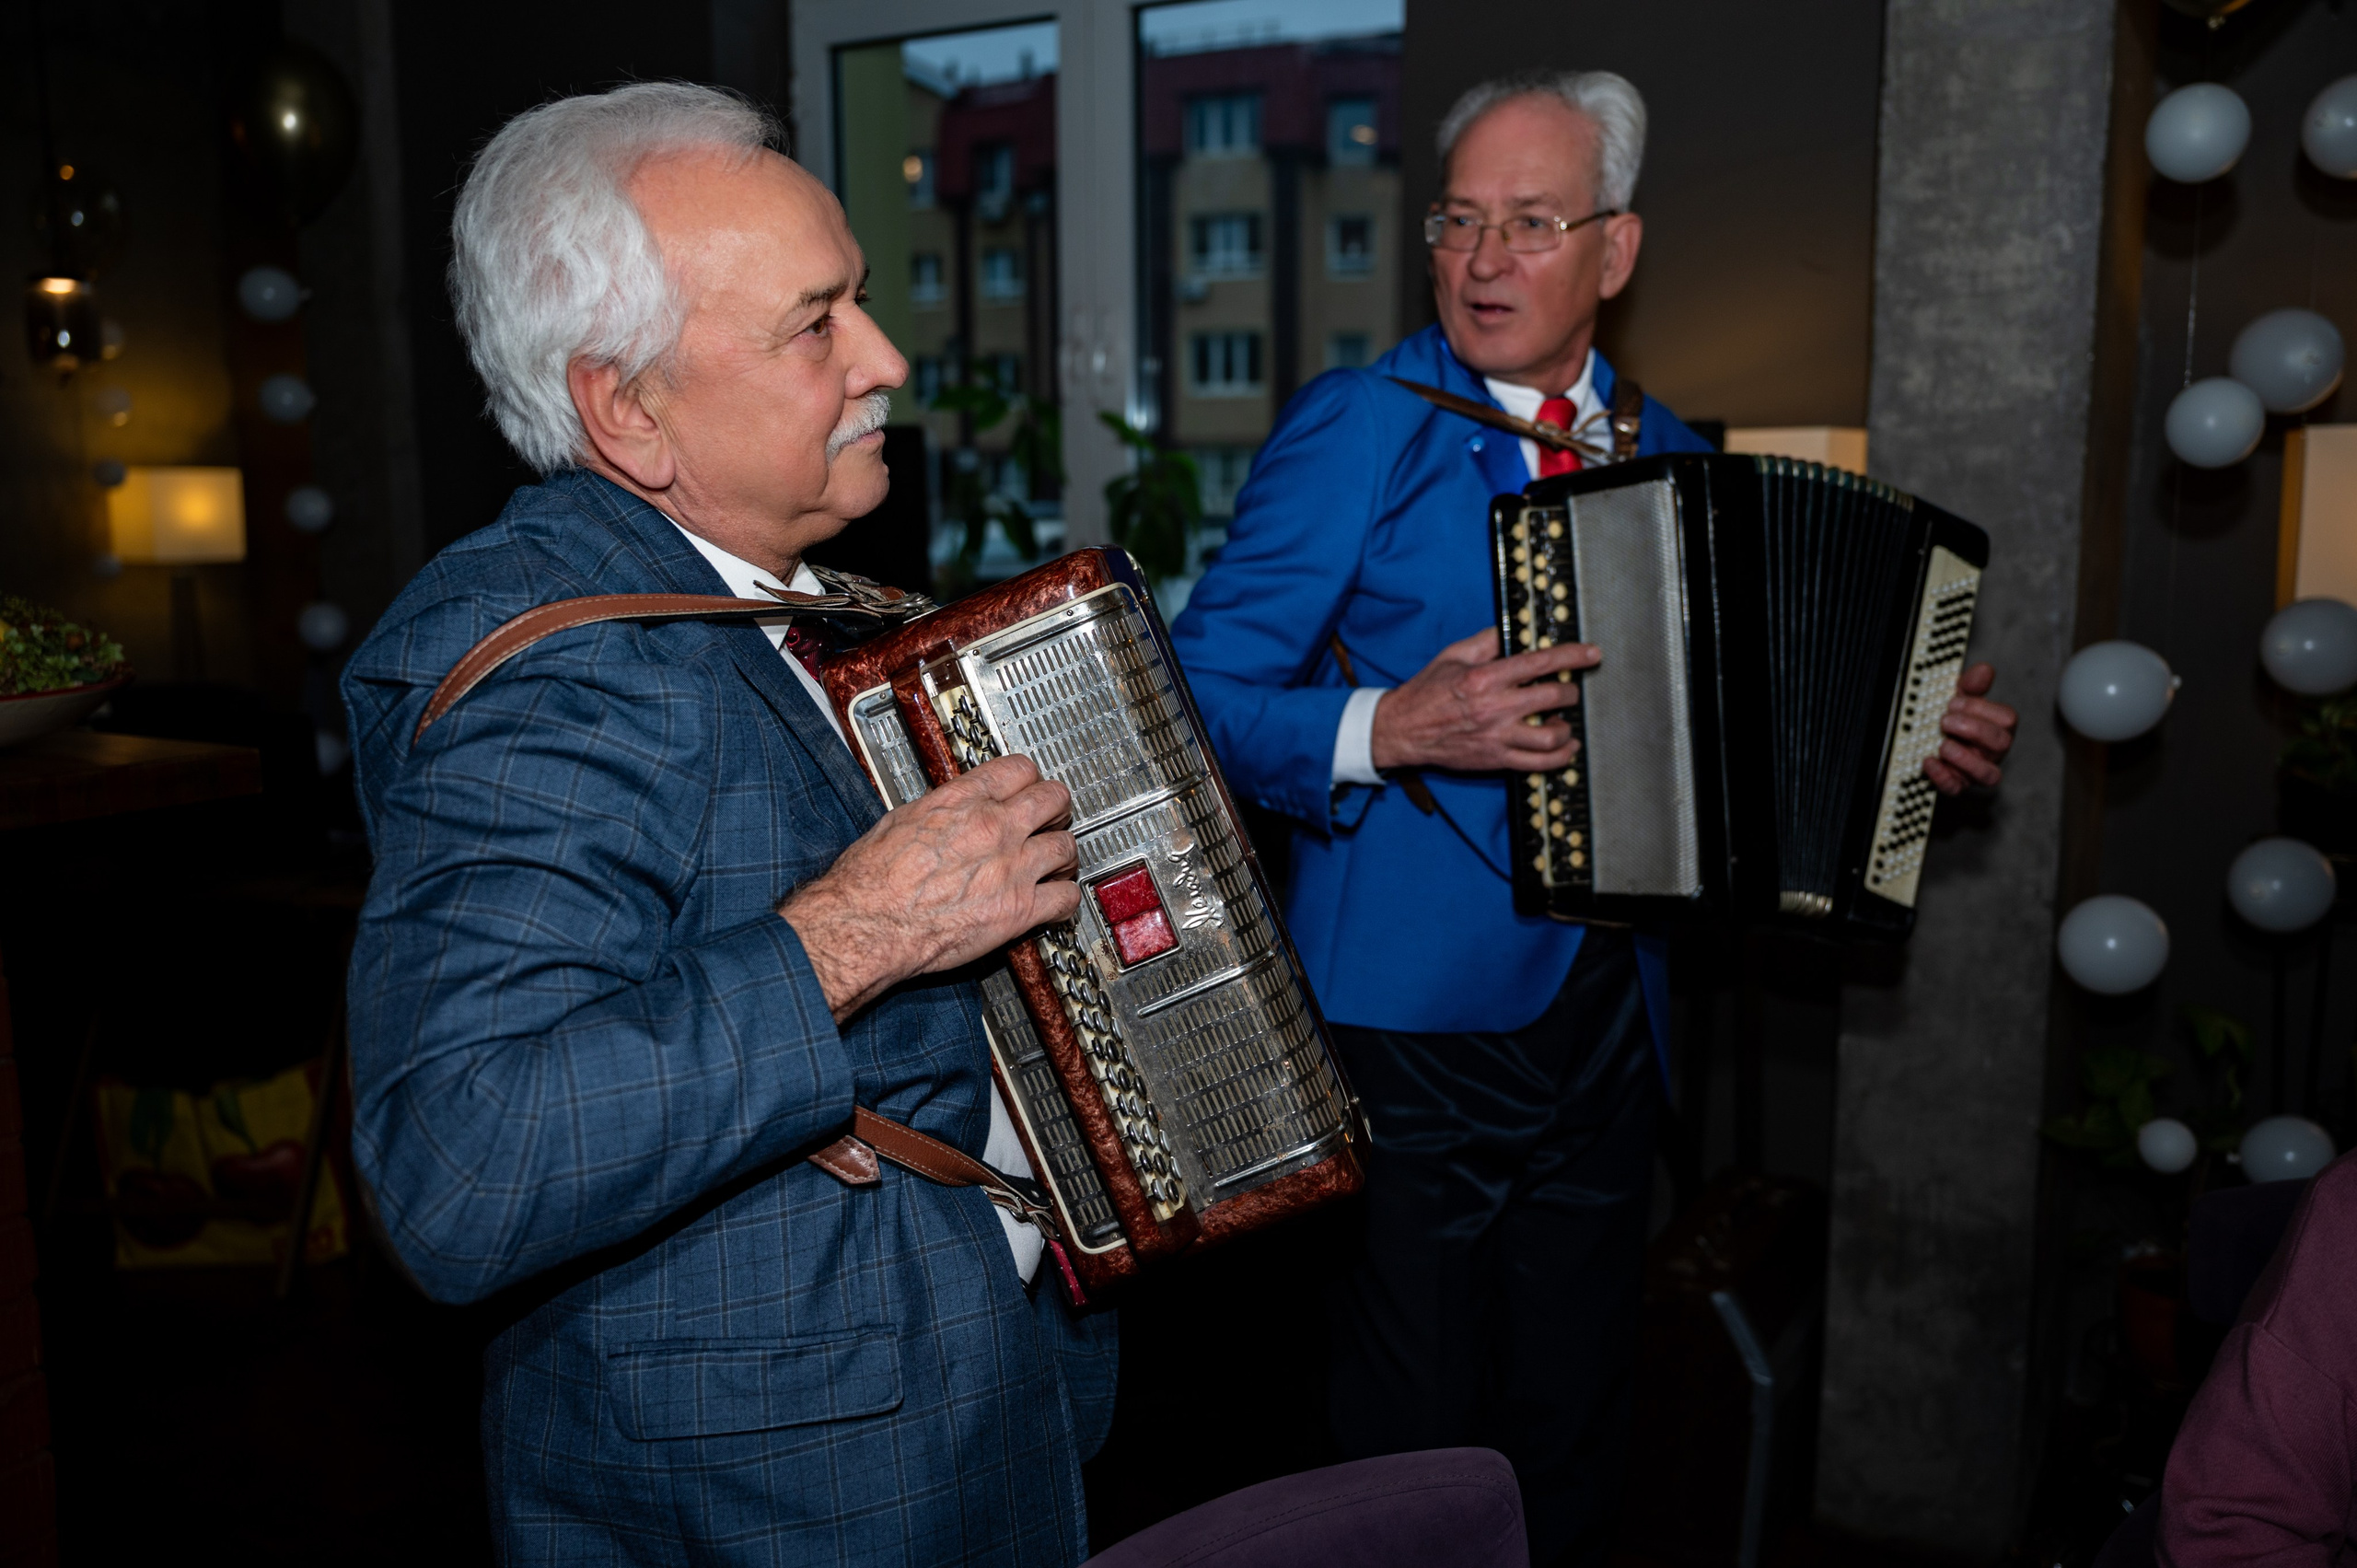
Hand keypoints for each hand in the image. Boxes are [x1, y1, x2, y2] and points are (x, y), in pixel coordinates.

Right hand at [779, 754, 1079, 1021]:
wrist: (867, 923)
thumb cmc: (871, 880)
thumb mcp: (900, 819)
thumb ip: (939, 810)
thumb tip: (949, 811)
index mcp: (964, 801)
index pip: (1019, 769)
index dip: (1029, 779)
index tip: (1028, 789)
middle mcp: (994, 828)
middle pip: (1054, 799)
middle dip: (1056, 809)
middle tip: (1051, 820)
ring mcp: (1012, 868)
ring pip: (1067, 847)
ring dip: (1063, 856)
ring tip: (1055, 865)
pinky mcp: (1020, 910)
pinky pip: (1066, 898)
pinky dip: (1066, 901)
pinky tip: (1056, 904)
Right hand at [1369, 629, 1599, 773]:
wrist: (1403, 730)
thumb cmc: (1426, 692)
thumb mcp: (1453, 655)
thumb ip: (1486, 641)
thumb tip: (1511, 628)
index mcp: (1486, 678)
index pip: (1540, 663)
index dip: (1572, 656)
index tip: (1591, 653)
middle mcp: (1496, 708)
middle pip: (1553, 698)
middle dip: (1569, 692)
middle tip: (1569, 690)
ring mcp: (1498, 737)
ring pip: (1551, 736)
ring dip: (1566, 727)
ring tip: (1563, 721)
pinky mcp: (1497, 759)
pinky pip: (1539, 763)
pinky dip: (1560, 757)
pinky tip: (1564, 748)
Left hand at [1923, 662, 2016, 793]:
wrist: (1927, 743)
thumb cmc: (1952, 721)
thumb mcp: (1959, 699)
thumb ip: (1971, 685)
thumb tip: (1984, 669)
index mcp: (1997, 728)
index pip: (2007, 719)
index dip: (1981, 709)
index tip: (1953, 702)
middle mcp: (1992, 752)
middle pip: (2002, 743)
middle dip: (1973, 729)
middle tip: (1945, 720)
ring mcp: (1975, 771)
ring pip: (1989, 775)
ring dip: (1965, 758)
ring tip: (1943, 745)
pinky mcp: (1957, 785)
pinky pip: (1956, 788)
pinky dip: (1942, 776)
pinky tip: (1928, 761)